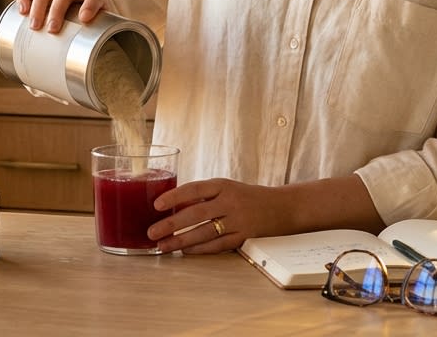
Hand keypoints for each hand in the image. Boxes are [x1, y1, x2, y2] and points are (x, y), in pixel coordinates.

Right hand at [16, 0, 111, 32]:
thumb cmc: (92, 16)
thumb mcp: (102, 23)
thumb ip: (102, 36)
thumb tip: (98, 63)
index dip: (90, 4)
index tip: (84, 19)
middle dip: (57, 10)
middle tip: (52, 30)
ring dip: (38, 7)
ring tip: (34, 26)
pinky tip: (21, 10)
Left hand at [146, 178, 281, 254]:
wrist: (283, 207)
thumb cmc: (248, 197)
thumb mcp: (227, 188)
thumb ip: (204, 196)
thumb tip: (172, 206)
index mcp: (223, 185)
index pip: (195, 189)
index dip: (174, 197)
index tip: (156, 205)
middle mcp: (230, 201)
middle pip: (196, 213)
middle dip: (171, 224)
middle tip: (152, 233)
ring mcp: (238, 220)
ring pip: (204, 232)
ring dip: (181, 240)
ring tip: (163, 246)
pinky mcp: (244, 237)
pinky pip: (218, 245)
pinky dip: (200, 249)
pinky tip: (186, 251)